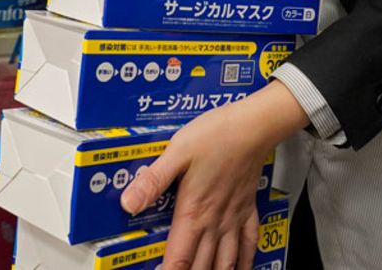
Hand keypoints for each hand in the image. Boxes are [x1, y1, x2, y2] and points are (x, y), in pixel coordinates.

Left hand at [120, 81, 308, 269]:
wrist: (253, 126)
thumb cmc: (216, 135)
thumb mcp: (177, 152)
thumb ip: (153, 181)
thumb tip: (128, 203)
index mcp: (194, 211)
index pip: (179, 259)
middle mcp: (214, 221)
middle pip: (201, 266)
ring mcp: (233, 217)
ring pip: (226, 261)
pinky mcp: (247, 208)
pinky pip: (248, 244)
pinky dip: (245, 261)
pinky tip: (241, 268)